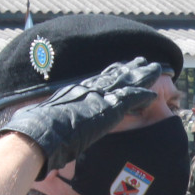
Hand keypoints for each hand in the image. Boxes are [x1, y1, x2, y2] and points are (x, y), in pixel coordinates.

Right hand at [0, 58, 162, 171]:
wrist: (39, 133)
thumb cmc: (37, 133)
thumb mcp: (46, 121)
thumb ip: (52, 121)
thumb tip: (42, 124)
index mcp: (75, 91)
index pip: (98, 79)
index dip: (112, 72)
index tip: (121, 67)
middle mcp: (88, 89)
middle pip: (115, 74)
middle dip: (130, 67)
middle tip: (143, 61)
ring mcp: (99, 97)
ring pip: (127, 80)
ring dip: (143, 75)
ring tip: (157, 69)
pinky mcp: (108, 108)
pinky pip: (130, 98)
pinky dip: (143, 94)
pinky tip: (155, 92)